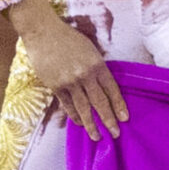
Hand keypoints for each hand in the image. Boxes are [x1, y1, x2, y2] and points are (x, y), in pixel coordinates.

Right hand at [7, 0, 126, 139]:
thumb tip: (103, 85)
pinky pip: (67, 105)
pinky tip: (80, 124)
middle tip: (116, 134)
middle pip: (100, 102)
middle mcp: (85, 75)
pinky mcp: (55, 86)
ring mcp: (69, 82)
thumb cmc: (68, 38)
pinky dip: (74, 116)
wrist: (43, 32)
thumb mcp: (89, 49)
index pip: (112, 89)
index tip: (125, 118)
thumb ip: (97, 67)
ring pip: (83, 108)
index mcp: (97, 64)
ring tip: (97, 137)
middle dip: (109, 120)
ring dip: (91, 125)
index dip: (119, 105)